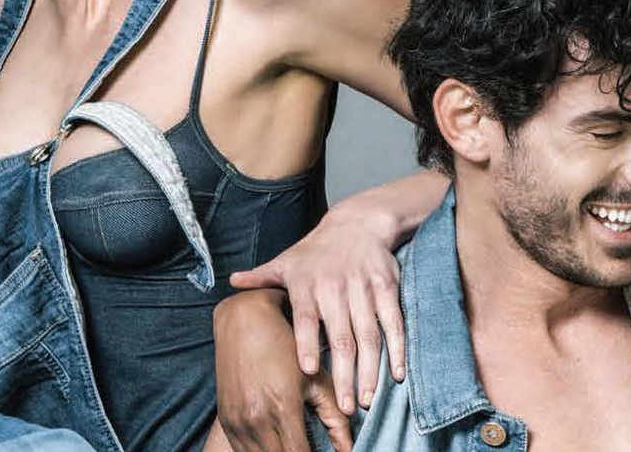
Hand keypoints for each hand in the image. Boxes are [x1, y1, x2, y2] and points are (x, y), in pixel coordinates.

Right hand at [214, 290, 351, 451]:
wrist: (243, 322)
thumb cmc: (285, 347)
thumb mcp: (316, 380)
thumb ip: (335, 418)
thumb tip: (348, 448)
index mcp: (283, 408)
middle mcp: (257, 418)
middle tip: (307, 451)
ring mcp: (238, 420)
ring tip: (292, 449)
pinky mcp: (225, 418)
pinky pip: (241, 451)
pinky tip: (273, 448)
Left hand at [231, 188, 406, 413]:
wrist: (358, 222)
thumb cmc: (316, 249)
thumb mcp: (286, 260)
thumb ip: (261, 276)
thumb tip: (232, 282)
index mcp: (307, 284)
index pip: (306, 318)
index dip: (306, 344)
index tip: (307, 371)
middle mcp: (335, 288)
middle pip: (341, 337)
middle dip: (344, 375)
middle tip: (345, 408)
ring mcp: (363, 289)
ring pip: (369, 336)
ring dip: (370, 371)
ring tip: (368, 400)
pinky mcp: (387, 288)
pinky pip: (393, 324)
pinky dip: (398, 350)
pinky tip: (397, 375)